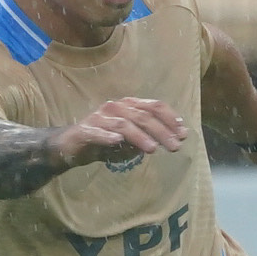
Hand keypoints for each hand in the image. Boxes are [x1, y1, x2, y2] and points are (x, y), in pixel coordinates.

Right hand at [50, 98, 190, 171]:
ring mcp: (100, 117)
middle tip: (175, 146)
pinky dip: (108, 136)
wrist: (73, 145)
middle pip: (143, 116)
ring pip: (124, 124)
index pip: (154, 106)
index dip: (170, 118)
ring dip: (140, 136)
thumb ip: (151, 136)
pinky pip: (98, 132)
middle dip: (161, 131)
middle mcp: (116, 107)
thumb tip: (176, 138)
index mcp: (129, 105)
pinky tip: (118, 141)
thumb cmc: (106, 140)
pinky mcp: (85, 130)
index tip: (183, 133)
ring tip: (153, 149)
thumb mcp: (132, 139)